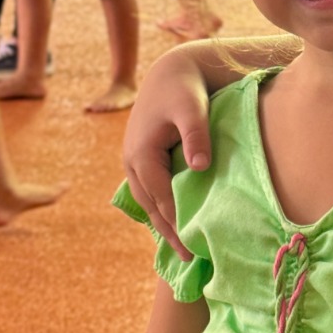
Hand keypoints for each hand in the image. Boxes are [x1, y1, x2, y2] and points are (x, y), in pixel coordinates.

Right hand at [122, 51, 212, 257]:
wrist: (171, 72)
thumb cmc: (184, 91)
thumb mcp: (192, 109)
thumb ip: (196, 136)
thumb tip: (200, 166)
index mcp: (142, 155)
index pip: (162, 200)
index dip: (178, 225)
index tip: (195, 247)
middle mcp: (132, 162)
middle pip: (152, 207)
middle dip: (170, 233)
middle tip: (191, 259)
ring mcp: (134, 162)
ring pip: (148, 202)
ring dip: (164, 225)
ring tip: (183, 250)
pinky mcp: (142, 160)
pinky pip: (151, 192)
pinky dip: (162, 209)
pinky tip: (176, 223)